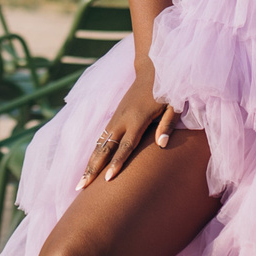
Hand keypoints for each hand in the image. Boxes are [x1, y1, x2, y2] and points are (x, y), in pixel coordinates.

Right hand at [79, 62, 179, 188]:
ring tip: (81, 183)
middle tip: (83, 186)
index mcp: (138, 118)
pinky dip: (94, 153)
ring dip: (89, 163)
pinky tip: (89, 167)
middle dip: (93, 168)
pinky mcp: (114, 117)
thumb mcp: (174, 105)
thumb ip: (168, 124)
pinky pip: (101, 139)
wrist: (152, 69)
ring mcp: (116, 118)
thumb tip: (162, 145)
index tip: (108, 179)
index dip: (117, 162)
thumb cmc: (167, 90)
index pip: (126, 145)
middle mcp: (122, 119)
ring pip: (99, 144)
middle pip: (105, 148)